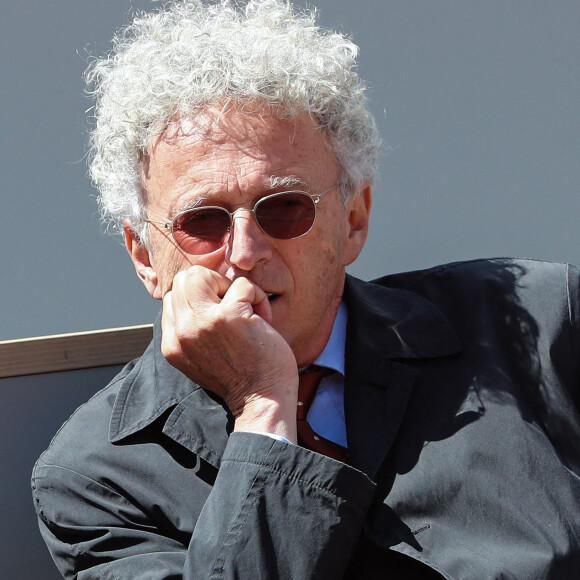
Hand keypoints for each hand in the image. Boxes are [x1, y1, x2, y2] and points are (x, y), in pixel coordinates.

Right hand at [161, 265, 298, 440]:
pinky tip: (262, 320)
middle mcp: (181, 331)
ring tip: (245, 310)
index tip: (222, 317)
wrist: (262, 401)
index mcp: (172, 342)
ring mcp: (203, 322)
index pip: (173, 295)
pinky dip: (258, 297)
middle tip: (233, 307)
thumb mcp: (201, 355)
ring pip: (202, 274)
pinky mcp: (229, 316)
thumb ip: (192, 328)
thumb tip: (201, 291)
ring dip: (230, 287)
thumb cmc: (241, 377)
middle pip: (184, 278)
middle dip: (212, 285)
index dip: (201, 297)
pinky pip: (242, 284)